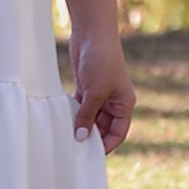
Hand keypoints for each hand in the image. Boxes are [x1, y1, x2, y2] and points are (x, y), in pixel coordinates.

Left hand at [70, 25, 134, 151]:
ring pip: (90, 117)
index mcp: (124, 104)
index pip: (118, 133)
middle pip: (103, 127)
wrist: (92, 33)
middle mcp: (114, 101)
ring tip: (67, 137)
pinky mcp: (86, 86)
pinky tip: (63, 121)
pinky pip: (81, 107)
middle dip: (91, 137)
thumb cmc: (101, 61)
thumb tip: (80, 137)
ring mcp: (99, 94)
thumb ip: (87, 116)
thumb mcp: (95, 92)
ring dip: (80, 125)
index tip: (91, 156)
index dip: (107, 145)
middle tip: (75, 149)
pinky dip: (74, 113)